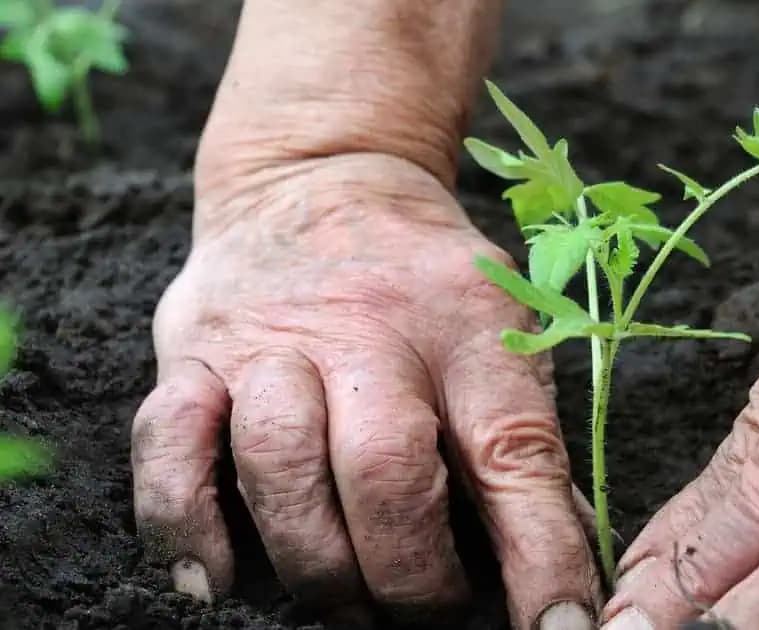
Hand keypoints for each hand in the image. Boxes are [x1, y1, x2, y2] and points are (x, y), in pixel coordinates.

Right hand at [130, 153, 599, 628]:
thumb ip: (523, 439)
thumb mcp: (500, 329)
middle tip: (426, 613)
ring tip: (345, 603)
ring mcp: (270, 338)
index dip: (540, 555)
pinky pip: (168, 444)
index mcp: (468, 325)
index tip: (559, 628)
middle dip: (409, 573)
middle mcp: (369, 328)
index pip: (515, 453)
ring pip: (279, 464)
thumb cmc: (426, 280)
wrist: (322, 176)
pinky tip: (217, 580)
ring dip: (316, 562)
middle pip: (385, 469)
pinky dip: (184, 524)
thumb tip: (563, 561)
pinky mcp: (192, 351)